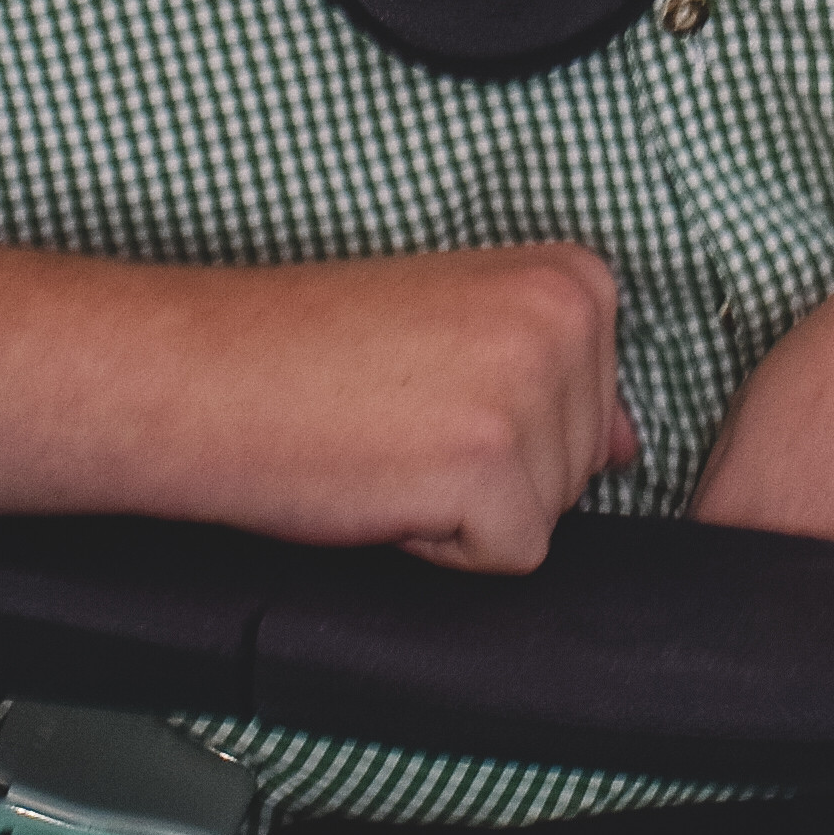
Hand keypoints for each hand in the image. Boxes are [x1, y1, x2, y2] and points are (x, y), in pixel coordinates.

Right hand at [137, 239, 633, 572]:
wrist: (207, 370)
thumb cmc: (313, 348)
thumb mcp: (458, 332)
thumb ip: (554, 379)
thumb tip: (626, 444)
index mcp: (572, 277)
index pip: (597, 408)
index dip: (504, 422)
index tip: (428, 387)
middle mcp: (569, 321)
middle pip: (578, 469)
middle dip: (487, 469)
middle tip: (398, 419)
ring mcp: (535, 392)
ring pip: (547, 515)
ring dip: (462, 505)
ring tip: (387, 443)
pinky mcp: (494, 467)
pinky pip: (506, 557)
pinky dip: (440, 546)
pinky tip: (384, 484)